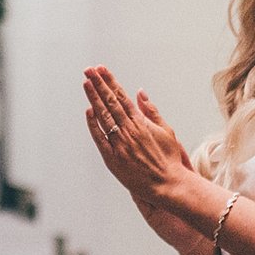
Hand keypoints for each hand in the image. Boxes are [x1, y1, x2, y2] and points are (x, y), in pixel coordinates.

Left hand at [82, 66, 191, 201]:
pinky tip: (88, 111)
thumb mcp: (166, 130)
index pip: (121, 96)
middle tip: (88, 70)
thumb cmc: (169, 158)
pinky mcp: (113, 158)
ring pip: (103, 116)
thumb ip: (151, 111)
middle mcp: (129, 130)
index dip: (110, 82)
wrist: (167, 184)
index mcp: (141, 122)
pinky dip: (93, 124)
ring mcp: (120, 144)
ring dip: (93, 98)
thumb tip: (140, 93)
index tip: (101, 70)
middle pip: (110, 102)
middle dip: (98, 84)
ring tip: (86, 83)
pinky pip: (100, 138)